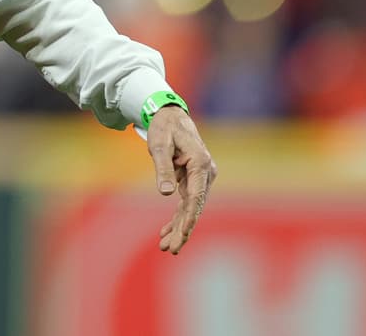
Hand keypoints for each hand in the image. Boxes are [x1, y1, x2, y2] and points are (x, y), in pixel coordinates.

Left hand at [147, 105, 216, 254]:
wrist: (170, 115)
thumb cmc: (163, 127)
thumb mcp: (159, 146)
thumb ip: (163, 169)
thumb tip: (166, 194)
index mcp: (201, 164)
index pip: (196, 197)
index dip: (189, 218)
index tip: (182, 234)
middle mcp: (206, 173)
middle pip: (195, 206)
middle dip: (182, 229)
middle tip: (170, 249)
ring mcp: (201, 177)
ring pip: (191, 207)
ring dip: (179, 227)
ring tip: (166, 246)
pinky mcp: (194, 180)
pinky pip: (187, 202)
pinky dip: (177, 216)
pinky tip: (166, 231)